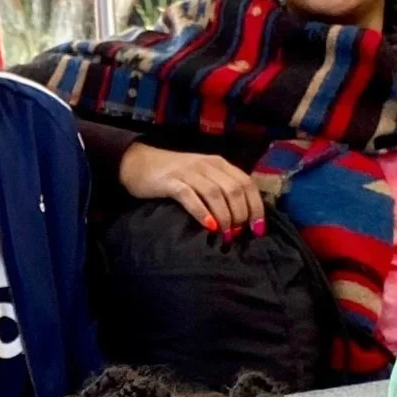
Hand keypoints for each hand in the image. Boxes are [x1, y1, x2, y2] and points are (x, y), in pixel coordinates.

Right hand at [119, 142, 265, 237]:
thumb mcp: (203, 177)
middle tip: (238, 234)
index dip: (256, 207)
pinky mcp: (170, 182)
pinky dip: (202, 212)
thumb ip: (221, 190)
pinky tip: (209, 226)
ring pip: (215, 193)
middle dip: (241, 214)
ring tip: (226, 235)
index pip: (247, 183)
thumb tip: (242, 219)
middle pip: (234, 189)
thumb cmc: (174, 175)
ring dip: (225, 216)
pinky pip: (189, 196)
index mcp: (219, 164)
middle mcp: (207, 165)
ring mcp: (188, 172)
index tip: (258, 229)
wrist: (139, 162)